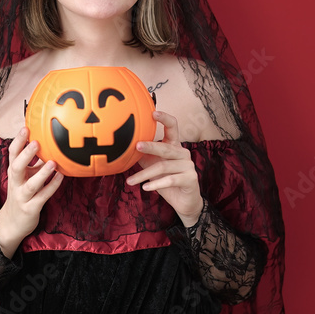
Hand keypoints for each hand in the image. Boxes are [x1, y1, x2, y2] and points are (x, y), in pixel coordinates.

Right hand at [0, 127, 63, 257]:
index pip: (12, 154)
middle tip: (36, 142)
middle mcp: (16, 183)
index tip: (26, 128)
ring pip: (31, 184)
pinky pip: (42, 197)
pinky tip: (61, 177)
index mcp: (14, 173)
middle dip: (25, 155)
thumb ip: (36, 163)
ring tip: (52, 162)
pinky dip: (52, 186)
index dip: (18, 141)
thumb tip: (51, 144)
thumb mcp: (26, 177)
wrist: (12, 223)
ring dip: (42, 173)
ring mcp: (22, 196)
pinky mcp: (31, 208)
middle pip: (16, 167)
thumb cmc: (23, 194)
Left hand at [125, 111, 203, 226]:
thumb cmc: (166, 179)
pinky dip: (156, 184)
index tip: (153, 112)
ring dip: (145, 174)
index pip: (173, 127)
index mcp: (174, 146)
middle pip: (166, 147)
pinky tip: (145, 188)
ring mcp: (188, 165)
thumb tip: (123, 146)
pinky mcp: (190, 179)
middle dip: (150, 146)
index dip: (164, 118)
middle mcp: (183, 153)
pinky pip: (171, 180)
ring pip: (164, 166)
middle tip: (136, 146)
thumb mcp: (152, 165)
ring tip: (130, 181)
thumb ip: (143, 155)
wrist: (183, 201)